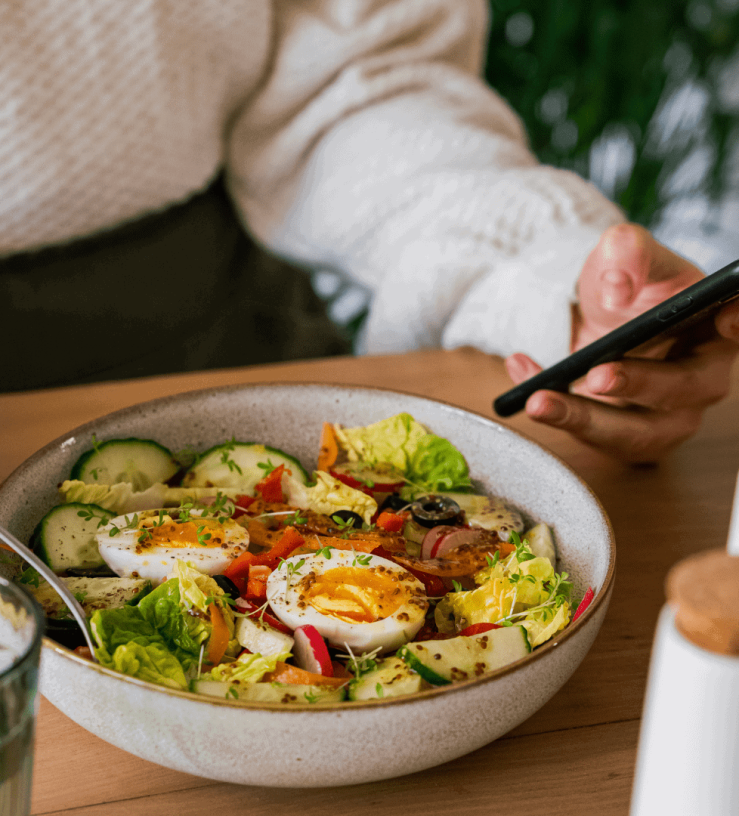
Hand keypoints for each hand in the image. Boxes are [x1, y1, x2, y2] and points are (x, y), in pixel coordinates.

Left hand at [504, 224, 738, 462]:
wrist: (594, 315)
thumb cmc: (625, 285)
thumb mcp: (622, 254)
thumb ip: (626, 253)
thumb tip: (617, 289)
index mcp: (713, 328)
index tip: (725, 320)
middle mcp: (699, 377)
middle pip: (682, 392)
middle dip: (637, 386)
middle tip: (596, 375)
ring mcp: (665, 415)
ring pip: (634, 433)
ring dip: (583, 420)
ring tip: (538, 399)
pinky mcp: (626, 436)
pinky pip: (591, 437)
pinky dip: (554, 413)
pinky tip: (523, 380)